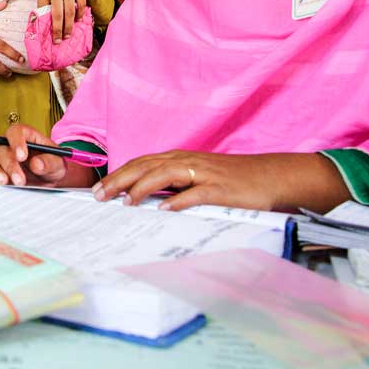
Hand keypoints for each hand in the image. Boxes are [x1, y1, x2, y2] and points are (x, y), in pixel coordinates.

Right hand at [0, 123, 96, 186]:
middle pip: (1, 148)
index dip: (17, 142)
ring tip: (3, 183)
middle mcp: (8, 145)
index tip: (22, 156)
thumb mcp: (58, 163)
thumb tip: (36, 164)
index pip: (16, 131)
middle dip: (9, 165)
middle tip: (20, 180)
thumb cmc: (52, 166)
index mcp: (25, 136)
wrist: (49, 180)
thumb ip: (50, 162)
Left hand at [5, 0, 90, 42]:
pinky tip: (77, 21)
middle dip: (57, 30)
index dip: (43, 22)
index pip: (42, 9)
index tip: (43, 34)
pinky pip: (80, 4)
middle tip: (57, 41)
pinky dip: (79, 14)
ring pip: (69, 11)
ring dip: (69, 26)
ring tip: (67, 36)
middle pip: (57, 14)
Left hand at [95, 151, 349, 211]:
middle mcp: (188, 161)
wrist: (271, 177)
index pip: (141, 163)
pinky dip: (178, 200)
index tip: (97, 189)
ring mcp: (204, 173)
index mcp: (180, 159)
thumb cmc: (232, 181)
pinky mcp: (221, 188)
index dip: (118, 175)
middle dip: (119, 180)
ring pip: (165, 174)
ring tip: (124, 201)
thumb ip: (173, 186)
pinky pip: (196, 193)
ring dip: (142, 187)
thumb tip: (144, 199)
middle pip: (146, 166)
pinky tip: (163, 209)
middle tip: (99, 196)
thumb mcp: (198, 179)